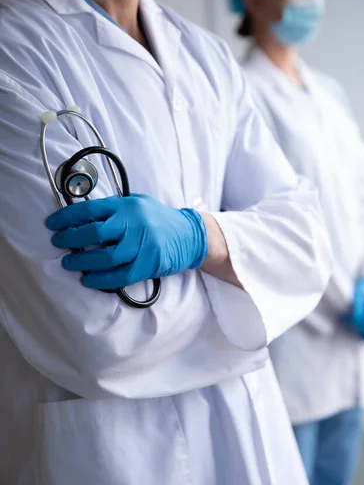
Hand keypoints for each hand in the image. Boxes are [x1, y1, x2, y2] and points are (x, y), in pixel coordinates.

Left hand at [46, 194, 207, 289]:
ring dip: (82, 263)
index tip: (53, 224)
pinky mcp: (148, 264)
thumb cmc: (159, 219)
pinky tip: (89, 280)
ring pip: (105, 257)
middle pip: (94, 233)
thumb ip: (114, 209)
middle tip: (58, 244)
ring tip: (69, 264)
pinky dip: (102, 280)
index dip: (67, 217)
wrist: (190, 235)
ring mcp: (142, 245)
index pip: (90, 209)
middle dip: (70, 239)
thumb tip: (82, 216)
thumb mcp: (137, 204)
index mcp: (127, 206)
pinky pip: (120, 276)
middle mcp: (133, 224)